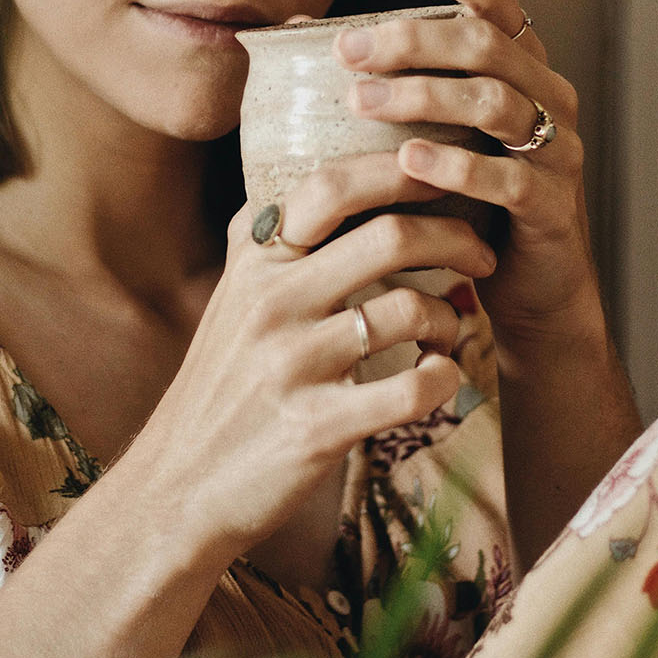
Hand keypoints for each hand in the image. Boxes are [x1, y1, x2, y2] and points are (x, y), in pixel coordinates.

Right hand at [132, 150, 495, 568]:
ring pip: (409, 308)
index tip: (445, 174)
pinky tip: (438, 378)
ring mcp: (292, 363)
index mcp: (253, 262)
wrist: (177, 486)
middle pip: (389, 236)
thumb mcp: (229, 299)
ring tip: (449, 330)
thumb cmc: (219, 388)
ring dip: (450, 316)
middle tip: (480, 255)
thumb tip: (318, 182)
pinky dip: (443, 377)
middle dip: (454, 237)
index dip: (400, 171)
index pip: (333, 187)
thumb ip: (266, 243)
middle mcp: (270, 301)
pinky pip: (412, 388)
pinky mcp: (317, 426)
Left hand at [334, 0, 600, 349]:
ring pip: (495, 101)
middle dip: (412, 41)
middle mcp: (547, 94)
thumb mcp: (427, 130)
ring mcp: (558, 149)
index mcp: (519, 65)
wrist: (526, 288)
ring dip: (423, 96)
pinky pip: (509, 176)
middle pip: (484, 43)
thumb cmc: (463, 198)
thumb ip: (384, 82)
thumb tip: (293, 30)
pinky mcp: (555, 205)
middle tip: (348, 52)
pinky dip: (457, 164)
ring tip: (362, 102)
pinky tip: (409, 160)